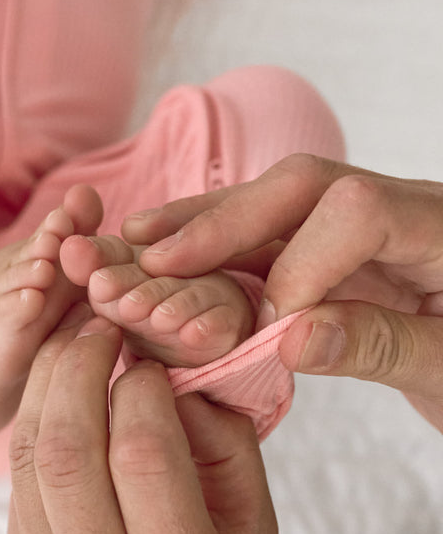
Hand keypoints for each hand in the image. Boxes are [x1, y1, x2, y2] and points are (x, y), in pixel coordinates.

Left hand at [6, 311, 280, 533]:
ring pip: (27, 459)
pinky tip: (57, 397)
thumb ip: (225, 446)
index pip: (143, 455)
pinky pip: (17, 484)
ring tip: (70, 345)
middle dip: (76, 366)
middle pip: (67, 450)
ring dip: (45, 386)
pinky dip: (36, 427)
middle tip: (96, 324)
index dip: (141, 386)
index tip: (148, 359)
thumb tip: (169, 372)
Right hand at [122, 154, 442, 431]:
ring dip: (201, 223)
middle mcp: (398, 207)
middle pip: (301, 185)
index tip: (275, 329)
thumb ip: (382, 347)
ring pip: (272, 202)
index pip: (356, 211)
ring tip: (136, 240)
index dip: (304, 264)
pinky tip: (165, 252)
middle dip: (224, 219)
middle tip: (156, 255)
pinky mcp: (332, 247)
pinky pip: (267, 234)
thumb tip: (288, 338)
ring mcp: (361, 223)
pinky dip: (215, 245)